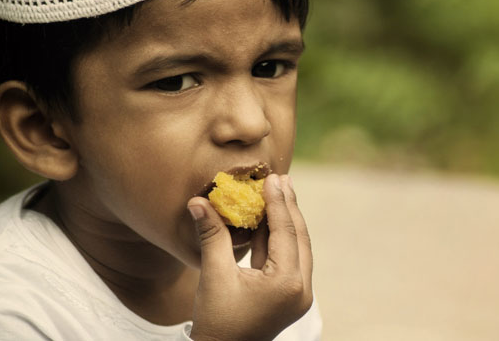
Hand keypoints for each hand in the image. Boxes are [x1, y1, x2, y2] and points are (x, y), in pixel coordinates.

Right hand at [186, 174, 312, 340]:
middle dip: (288, 206)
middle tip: (281, 178)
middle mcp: (300, 288)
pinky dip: (278, 239)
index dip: (278, 202)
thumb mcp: (213, 275)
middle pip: (298, 237)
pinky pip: (288, 259)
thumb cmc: (217, 321)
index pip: (285, 232)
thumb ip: (211, 235)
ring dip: (285, 220)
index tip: (273, 177)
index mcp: (287, 283)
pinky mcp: (290, 295)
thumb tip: (198, 201)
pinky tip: (268, 219)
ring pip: (296, 247)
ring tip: (278, 191)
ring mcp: (298, 293)